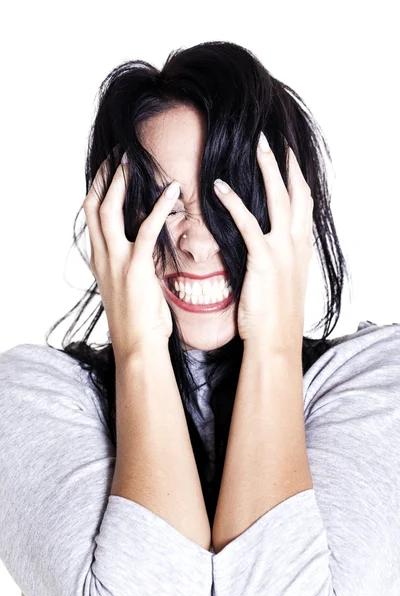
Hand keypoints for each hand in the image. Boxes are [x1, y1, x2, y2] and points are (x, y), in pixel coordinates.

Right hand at [83, 154, 179, 361]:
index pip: (91, 216)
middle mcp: (102, 256)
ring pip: (109, 210)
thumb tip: (145, 250)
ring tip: (135, 160)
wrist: (137, 345)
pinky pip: (145, 229)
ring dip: (122, 182)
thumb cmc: (138, 320)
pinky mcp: (135, 267)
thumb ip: (131, 264)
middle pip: (93, 205)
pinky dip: (159, 207)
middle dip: (104, 177)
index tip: (109, 170)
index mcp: (100, 260)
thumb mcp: (127, 287)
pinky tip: (171, 190)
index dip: (98, 189)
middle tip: (118, 154)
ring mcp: (115, 260)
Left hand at [213, 134, 313, 350]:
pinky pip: (247, 223)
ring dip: (267, 170)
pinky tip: (219, 187)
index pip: (303, 204)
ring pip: (279, 199)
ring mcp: (283, 251)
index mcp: (301, 249)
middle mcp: (297, 245)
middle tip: (272, 140)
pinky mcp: (264, 260)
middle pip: (296, 194)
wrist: (275, 341)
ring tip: (257, 147)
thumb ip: (278, 259)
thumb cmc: (274, 316)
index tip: (288, 158)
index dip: (296, 179)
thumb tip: (266, 247)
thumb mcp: (282, 282)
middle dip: (285, 164)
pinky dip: (233, 202)